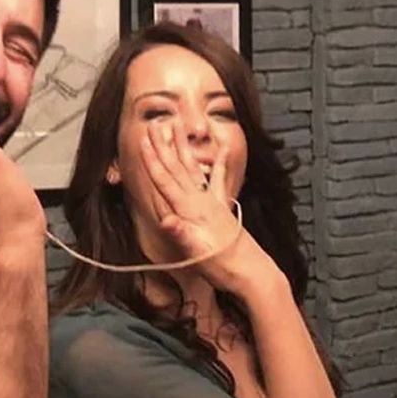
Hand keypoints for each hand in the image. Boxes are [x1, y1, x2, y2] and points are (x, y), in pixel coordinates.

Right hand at [139, 120, 276, 296]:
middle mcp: (200, 201)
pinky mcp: (222, 208)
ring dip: (183, 148)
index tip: (144, 139)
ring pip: (193, 169)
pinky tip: (223, 148)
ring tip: (179, 127)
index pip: (166, 180)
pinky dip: (219, 163)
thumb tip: (165, 220)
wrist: (252, 272)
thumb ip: (182, 234)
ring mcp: (212, 202)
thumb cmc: (223, 266)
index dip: (153, 160)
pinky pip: (218, 180)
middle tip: (154, 125)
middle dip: (163, 147)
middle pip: (177, 168)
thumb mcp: (197, 253)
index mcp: (190, 210)